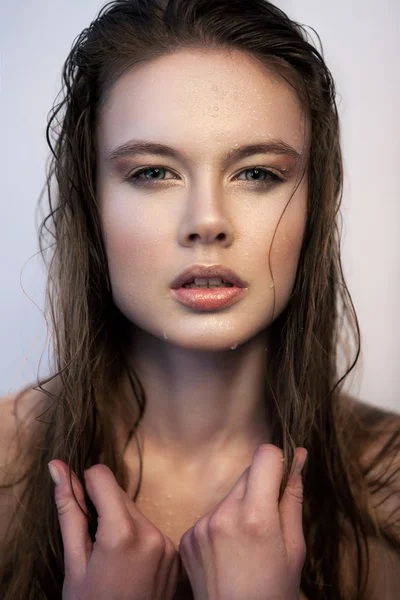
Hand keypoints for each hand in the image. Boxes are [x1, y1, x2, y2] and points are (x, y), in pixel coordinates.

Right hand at [48, 460, 180, 599]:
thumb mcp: (74, 562)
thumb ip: (68, 510)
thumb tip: (58, 468)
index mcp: (122, 533)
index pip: (102, 476)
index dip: (84, 488)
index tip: (80, 509)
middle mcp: (152, 533)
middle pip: (120, 494)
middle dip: (103, 509)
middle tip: (94, 545)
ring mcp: (168, 545)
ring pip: (136, 511)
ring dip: (121, 523)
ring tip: (112, 560)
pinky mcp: (176, 554)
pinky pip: (151, 530)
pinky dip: (138, 538)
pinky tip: (129, 566)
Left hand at [178, 444, 306, 599]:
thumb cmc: (273, 593)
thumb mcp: (294, 549)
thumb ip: (292, 499)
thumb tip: (299, 457)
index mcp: (255, 516)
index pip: (264, 455)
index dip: (277, 463)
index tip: (282, 480)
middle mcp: (223, 515)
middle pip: (247, 474)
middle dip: (261, 488)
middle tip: (269, 522)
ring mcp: (200, 525)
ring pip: (229, 496)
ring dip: (241, 508)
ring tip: (248, 545)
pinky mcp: (187, 536)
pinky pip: (211, 515)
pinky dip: (222, 525)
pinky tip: (229, 554)